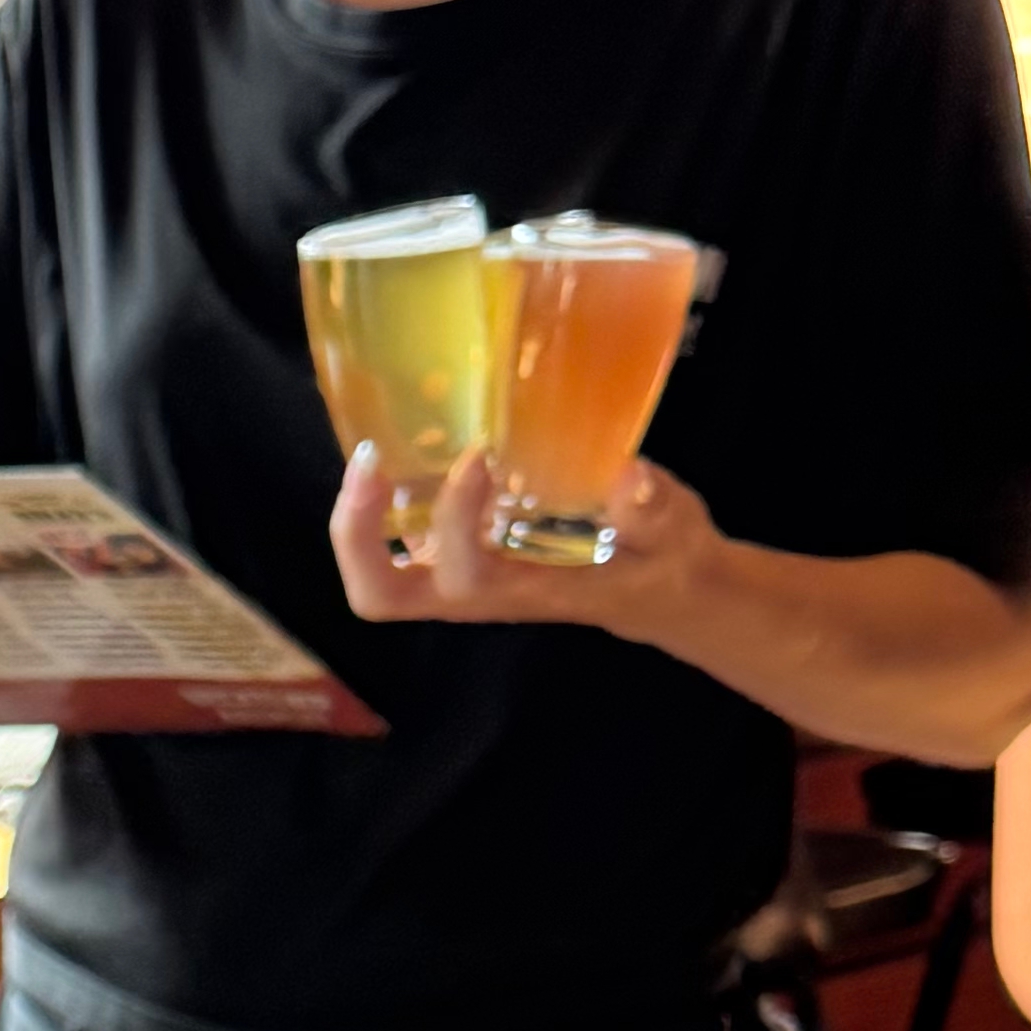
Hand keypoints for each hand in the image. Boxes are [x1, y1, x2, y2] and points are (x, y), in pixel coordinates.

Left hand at [328, 440, 726, 647]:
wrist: (654, 585)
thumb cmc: (657, 561)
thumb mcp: (673, 537)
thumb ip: (653, 512)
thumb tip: (630, 479)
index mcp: (519, 592)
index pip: (464, 574)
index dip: (456, 520)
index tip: (479, 458)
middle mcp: (472, 589)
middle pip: (382, 594)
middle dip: (357, 535)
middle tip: (371, 462)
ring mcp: (456, 568)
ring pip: (378, 564)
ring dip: (361, 511)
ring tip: (376, 442)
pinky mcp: (458, 544)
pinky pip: (400, 528)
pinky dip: (389, 491)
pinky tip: (411, 436)